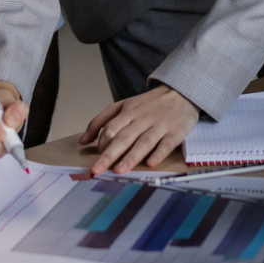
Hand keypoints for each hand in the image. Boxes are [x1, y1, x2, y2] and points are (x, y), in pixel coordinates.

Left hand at [80, 85, 199, 173]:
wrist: (180, 92)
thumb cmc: (149, 104)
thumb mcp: (123, 106)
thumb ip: (101, 121)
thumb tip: (83, 140)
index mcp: (128, 112)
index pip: (110, 128)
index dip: (101, 145)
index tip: (96, 160)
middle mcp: (142, 119)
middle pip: (123, 137)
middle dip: (109, 154)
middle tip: (97, 170)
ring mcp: (159, 125)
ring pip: (143, 142)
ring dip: (131, 157)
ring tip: (119, 170)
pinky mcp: (175, 132)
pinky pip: (166, 144)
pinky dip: (158, 153)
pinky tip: (151, 163)